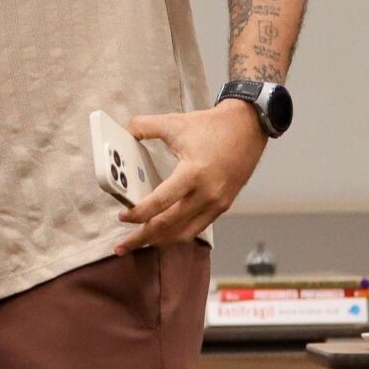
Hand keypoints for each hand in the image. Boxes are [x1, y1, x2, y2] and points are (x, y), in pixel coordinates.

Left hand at [116, 101, 267, 251]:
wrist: (248, 127)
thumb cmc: (211, 126)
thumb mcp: (175, 122)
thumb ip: (144, 126)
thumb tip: (125, 132)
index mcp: (193, 173)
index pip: (160, 202)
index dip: (138, 213)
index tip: (122, 216)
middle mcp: (207, 194)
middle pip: (169, 225)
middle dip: (143, 238)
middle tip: (121, 246)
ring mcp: (217, 203)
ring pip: (184, 233)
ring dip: (160, 241)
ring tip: (139, 244)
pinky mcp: (223, 206)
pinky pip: (197, 228)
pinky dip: (178, 234)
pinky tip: (164, 234)